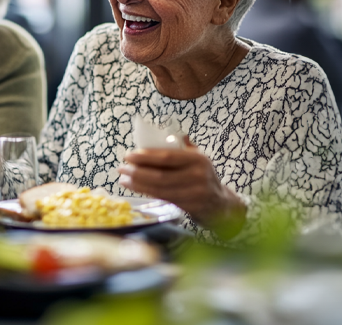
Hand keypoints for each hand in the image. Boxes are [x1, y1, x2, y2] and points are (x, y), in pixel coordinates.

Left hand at [117, 136, 245, 238]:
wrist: (220, 204)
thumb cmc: (204, 176)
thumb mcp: (199, 158)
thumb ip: (183, 147)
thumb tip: (167, 134)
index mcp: (198, 159)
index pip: (167, 157)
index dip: (146, 157)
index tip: (129, 155)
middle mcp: (196, 176)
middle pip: (160, 175)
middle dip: (137, 171)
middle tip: (121, 168)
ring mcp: (193, 194)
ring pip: (158, 189)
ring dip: (137, 184)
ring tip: (123, 178)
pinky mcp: (187, 207)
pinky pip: (162, 198)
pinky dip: (145, 192)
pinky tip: (134, 187)